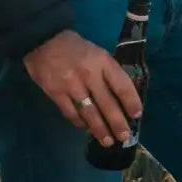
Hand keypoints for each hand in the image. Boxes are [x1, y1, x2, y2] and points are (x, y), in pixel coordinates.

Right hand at [23, 30, 142, 147]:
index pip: (122, 85)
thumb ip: (108, 73)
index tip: (137, 114)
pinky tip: (86, 129)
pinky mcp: (55, 93)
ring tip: (107, 141)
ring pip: (89, 112)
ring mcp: (71, 85)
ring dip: (99, 129)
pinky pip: (71, 112)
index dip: (131, 102)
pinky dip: (79, 123)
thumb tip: (121, 98)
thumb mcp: (98, 54)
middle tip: (124, 136)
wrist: (44, 40)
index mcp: (103, 62)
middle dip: (117, 123)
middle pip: (107, 103)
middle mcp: (89, 74)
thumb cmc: (76, 48)